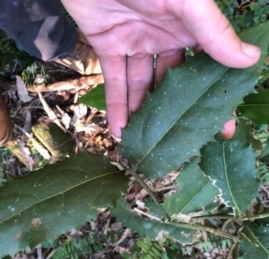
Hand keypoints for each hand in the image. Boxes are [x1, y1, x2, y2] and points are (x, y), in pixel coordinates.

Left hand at [61, 0, 260, 136]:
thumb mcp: (185, 0)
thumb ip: (212, 30)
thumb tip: (250, 59)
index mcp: (189, 27)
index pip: (207, 68)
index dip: (214, 98)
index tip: (222, 128)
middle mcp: (164, 38)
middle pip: (173, 83)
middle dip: (176, 113)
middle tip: (180, 144)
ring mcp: (136, 44)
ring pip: (142, 87)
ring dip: (143, 114)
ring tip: (145, 144)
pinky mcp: (108, 48)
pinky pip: (114, 81)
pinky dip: (116, 105)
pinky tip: (119, 130)